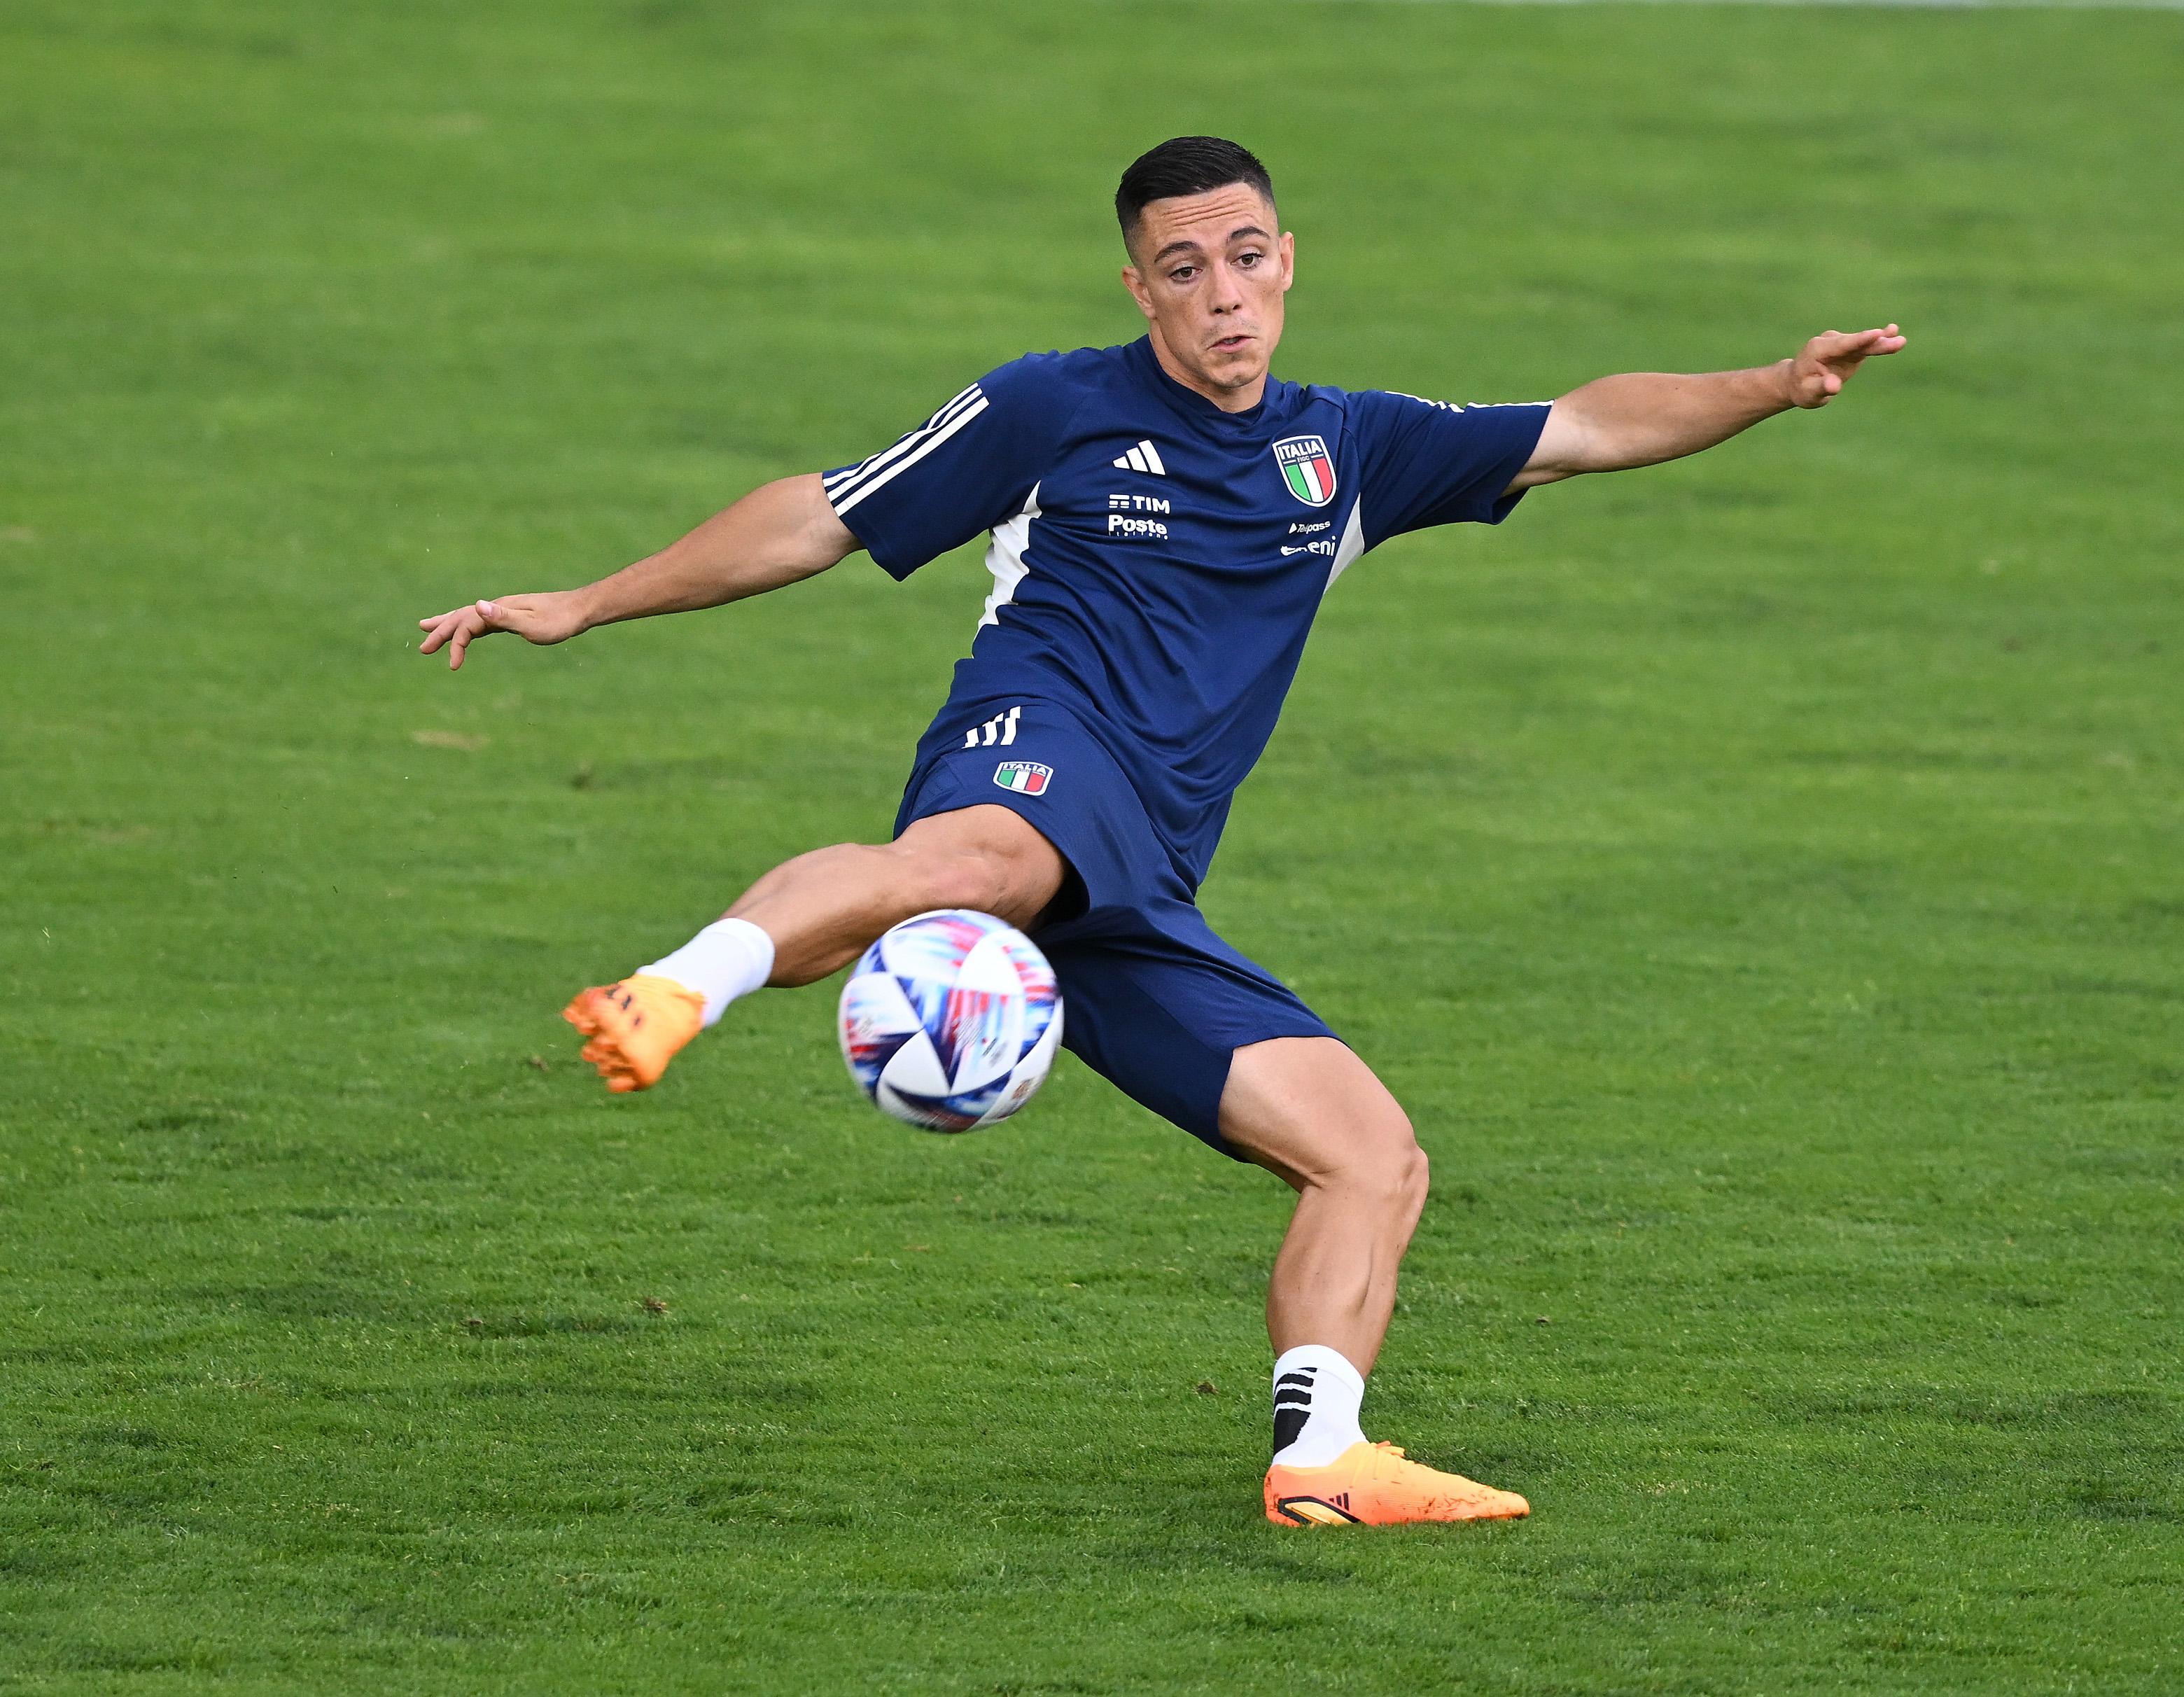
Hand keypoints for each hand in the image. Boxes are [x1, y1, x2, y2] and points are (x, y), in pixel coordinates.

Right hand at [416, 590, 588, 669]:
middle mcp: (496, 606)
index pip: (468, 625)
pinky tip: (467, 633)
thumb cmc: (560, 620)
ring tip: (428, 628)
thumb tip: (477, 606)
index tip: (452, 666)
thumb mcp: (533, 624)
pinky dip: (468, 628)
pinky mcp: (511, 616)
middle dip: (441, 632)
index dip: (456, 644)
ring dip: (449, 625)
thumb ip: (505, 618)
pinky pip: (482, 622)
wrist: (580, 609)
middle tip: (422, 648)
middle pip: (462, 618)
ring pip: (469, 617)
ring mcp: (503, 610)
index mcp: (498, 609)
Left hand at [1783, 324, 1906, 408]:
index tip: (1876, 334)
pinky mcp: (1850, 349)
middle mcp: (1831, 341)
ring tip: (1900, 341)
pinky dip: (1880, 342)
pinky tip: (1893, 335)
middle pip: (1856, 342)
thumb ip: (1822, 387)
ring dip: (1882, 341)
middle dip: (1875, 341)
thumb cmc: (1802, 389)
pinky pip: (1867, 346)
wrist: (1796, 382)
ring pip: (1864, 343)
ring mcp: (1842, 343)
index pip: (1842, 344)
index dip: (1860, 340)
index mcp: (1818, 349)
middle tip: (1895, 337)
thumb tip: (1834, 386)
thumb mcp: (1809, 393)